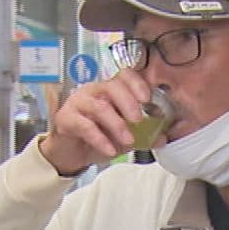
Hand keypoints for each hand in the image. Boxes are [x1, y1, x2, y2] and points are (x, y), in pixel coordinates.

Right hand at [39, 72, 156, 174]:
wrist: (72, 153)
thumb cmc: (97, 137)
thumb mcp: (124, 137)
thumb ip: (143, 135)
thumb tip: (163, 138)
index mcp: (110, 90)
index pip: (124, 76)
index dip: (137, 84)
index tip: (148, 99)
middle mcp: (94, 91)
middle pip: (112, 87)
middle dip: (128, 103)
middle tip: (139, 120)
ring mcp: (78, 102)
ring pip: (99, 106)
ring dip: (117, 125)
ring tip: (129, 141)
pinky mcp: (66, 118)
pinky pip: (85, 125)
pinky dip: (100, 139)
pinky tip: (110, 150)